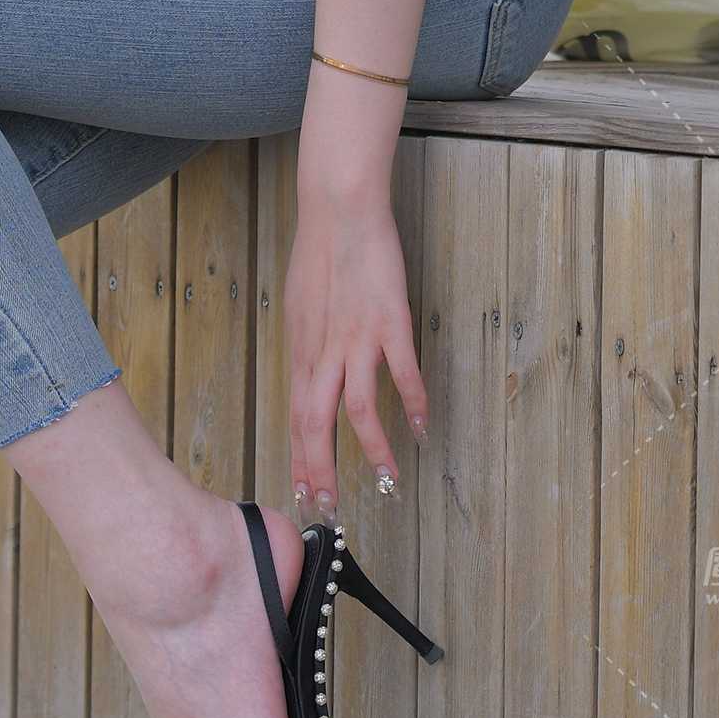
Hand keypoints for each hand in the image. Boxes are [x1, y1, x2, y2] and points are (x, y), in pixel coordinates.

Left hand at [283, 187, 428, 519]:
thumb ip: (308, 347)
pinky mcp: (388, 320)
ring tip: (385, 480)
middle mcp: (324, 352)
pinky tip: (423, 426)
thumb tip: (309, 377)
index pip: (296, 417)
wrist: (339, 210)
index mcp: (303, 351)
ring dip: (370, 448)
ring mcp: (356, 338)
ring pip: (356, 408)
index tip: (304, 493)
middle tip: (330, 507)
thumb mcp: (300, 307)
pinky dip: (413, 402)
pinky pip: (401, 371)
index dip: (300, 459)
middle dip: (322, 471)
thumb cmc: (319, 254)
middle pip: (315, 424)